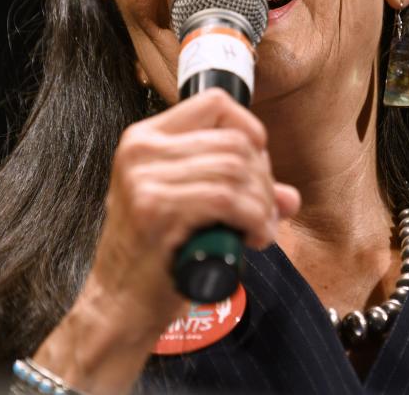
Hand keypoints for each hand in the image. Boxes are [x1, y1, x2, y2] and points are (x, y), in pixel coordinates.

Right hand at [33, 88, 300, 393]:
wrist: (118, 304)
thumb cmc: (155, 256)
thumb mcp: (191, 207)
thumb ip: (237, 192)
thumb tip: (289, 197)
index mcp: (145, 138)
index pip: (215, 104)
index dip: (250, 129)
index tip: (260, 166)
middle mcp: (141, 150)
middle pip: (234, 142)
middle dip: (264, 179)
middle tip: (265, 213)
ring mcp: (144, 179)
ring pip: (236, 170)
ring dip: (263, 204)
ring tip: (261, 229)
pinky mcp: (155, 210)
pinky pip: (228, 200)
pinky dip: (254, 219)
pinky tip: (254, 238)